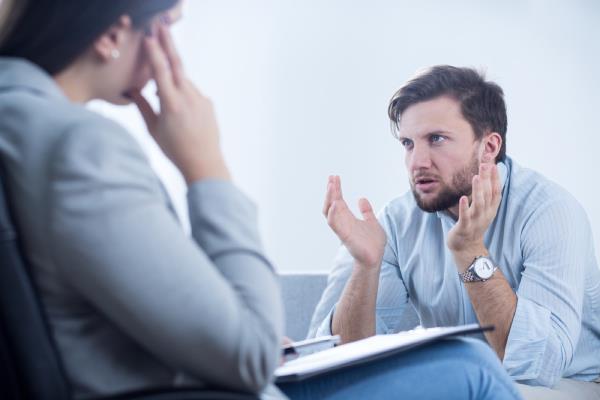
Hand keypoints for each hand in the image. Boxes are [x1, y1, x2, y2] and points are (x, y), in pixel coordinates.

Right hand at [129, 23, 229, 183]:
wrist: (204, 162)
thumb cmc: (175, 149)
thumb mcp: (153, 129)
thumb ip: (142, 106)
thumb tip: (131, 89)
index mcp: (171, 104)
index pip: (161, 71)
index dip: (154, 52)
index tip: (149, 36)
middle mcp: (189, 97)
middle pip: (177, 64)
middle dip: (169, 43)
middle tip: (162, 25)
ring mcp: (201, 99)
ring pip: (183, 80)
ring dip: (172, 80)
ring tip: (166, 102)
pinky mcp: (208, 104)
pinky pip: (192, 92)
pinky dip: (182, 94)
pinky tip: (179, 114)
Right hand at [322, 176, 385, 268]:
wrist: (375, 258)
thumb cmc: (373, 244)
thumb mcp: (372, 222)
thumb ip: (367, 212)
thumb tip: (362, 199)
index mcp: (348, 218)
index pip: (338, 200)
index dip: (336, 189)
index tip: (335, 177)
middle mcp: (343, 222)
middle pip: (331, 203)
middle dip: (331, 191)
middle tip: (331, 178)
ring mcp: (342, 228)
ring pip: (329, 212)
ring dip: (329, 199)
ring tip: (332, 186)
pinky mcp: (344, 236)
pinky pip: (334, 224)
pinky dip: (333, 214)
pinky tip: (335, 203)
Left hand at [447, 162, 500, 268]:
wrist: (466, 247)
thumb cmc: (473, 224)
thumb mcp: (483, 210)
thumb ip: (485, 195)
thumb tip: (485, 177)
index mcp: (490, 209)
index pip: (495, 191)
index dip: (495, 178)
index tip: (493, 164)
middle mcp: (485, 214)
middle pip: (488, 195)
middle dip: (487, 179)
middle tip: (485, 165)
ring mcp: (476, 221)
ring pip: (479, 204)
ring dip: (478, 190)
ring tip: (476, 177)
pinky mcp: (464, 227)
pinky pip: (465, 216)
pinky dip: (464, 207)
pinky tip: (463, 197)